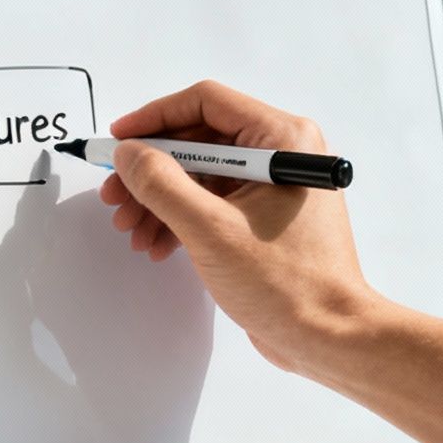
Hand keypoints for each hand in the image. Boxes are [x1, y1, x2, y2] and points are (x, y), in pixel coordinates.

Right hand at [99, 81, 374, 376]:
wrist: (327, 338)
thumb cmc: (286, 283)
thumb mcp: (211, 230)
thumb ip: (162, 185)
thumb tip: (128, 153)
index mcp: (283, 140)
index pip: (207, 104)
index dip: (156, 118)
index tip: (119, 139)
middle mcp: (281, 154)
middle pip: (199, 142)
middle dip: (151, 170)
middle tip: (115, 196)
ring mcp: (274, 187)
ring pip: (201, 175)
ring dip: (160, 200)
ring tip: (130, 229)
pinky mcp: (265, 218)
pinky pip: (213, 202)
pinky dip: (181, 219)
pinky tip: (156, 245)